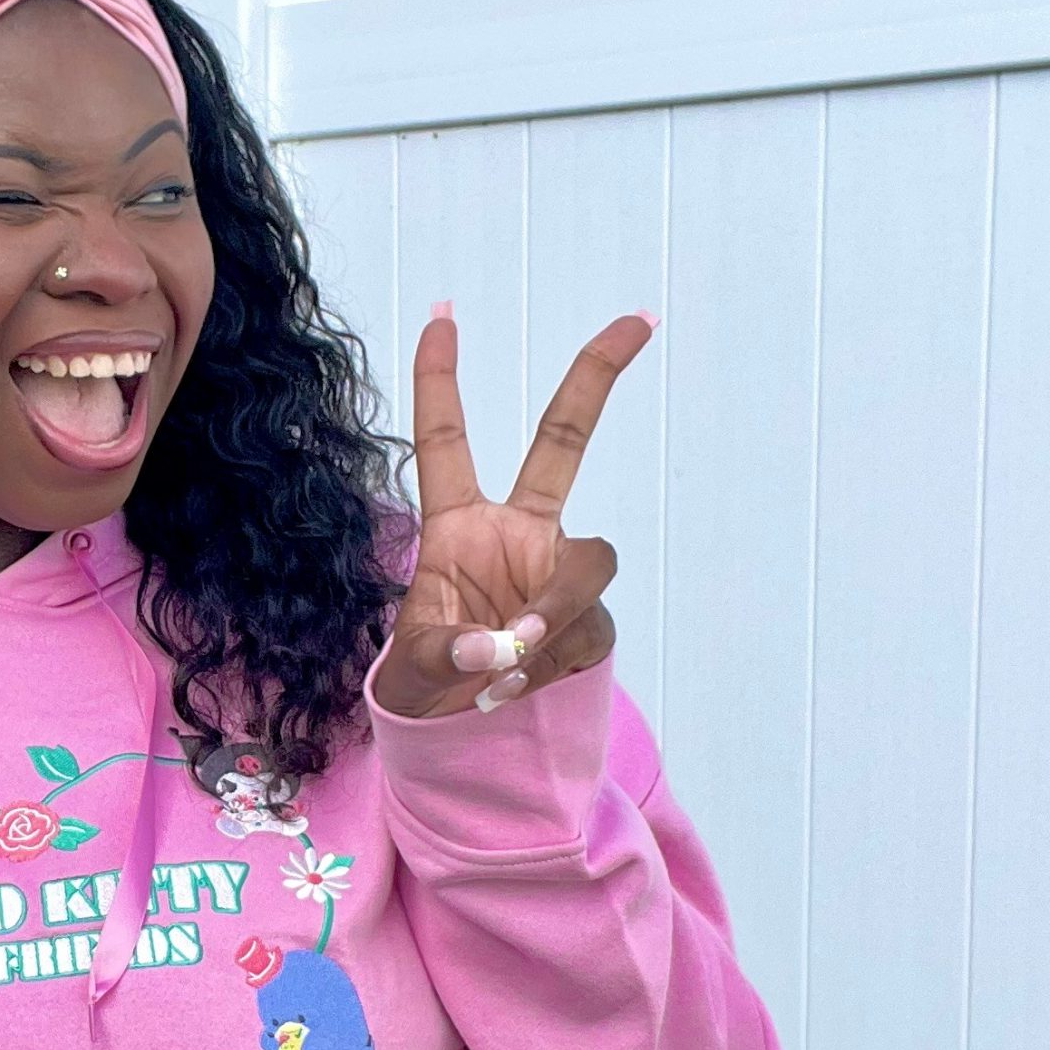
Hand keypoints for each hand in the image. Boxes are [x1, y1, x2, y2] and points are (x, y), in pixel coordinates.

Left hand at [368, 302, 657, 718]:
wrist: (461, 735)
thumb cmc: (428, 683)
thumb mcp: (414, 668)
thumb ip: (448, 652)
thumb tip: (496, 648)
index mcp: (460, 527)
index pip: (448, 442)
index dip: (440, 381)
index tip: (441, 314)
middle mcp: (519, 536)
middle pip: (564, 443)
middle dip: (596, 378)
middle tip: (635, 320)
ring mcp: (558, 576)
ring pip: (587, 566)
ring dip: (553, 611)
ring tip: (508, 659)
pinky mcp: (589, 623)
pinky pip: (585, 633)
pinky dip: (545, 665)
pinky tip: (508, 691)